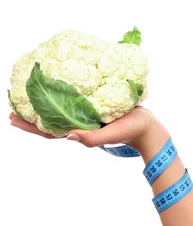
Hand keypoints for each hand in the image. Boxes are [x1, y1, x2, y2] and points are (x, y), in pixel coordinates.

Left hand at [9, 106, 159, 151]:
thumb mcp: (111, 134)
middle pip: (49, 121)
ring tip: (28, 95)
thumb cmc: (130, 131)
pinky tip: (56, 87)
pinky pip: (72, 102)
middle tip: (11, 107)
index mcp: (80, 131)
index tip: (12, 118)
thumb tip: (69, 136)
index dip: (30, 126)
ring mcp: (85, 116)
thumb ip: (92, 138)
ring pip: (59, 111)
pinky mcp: (94, 106)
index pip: (48, 131)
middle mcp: (79, 124)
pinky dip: (61, 96)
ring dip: (42, 105)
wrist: (147, 127)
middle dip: (30, 116)